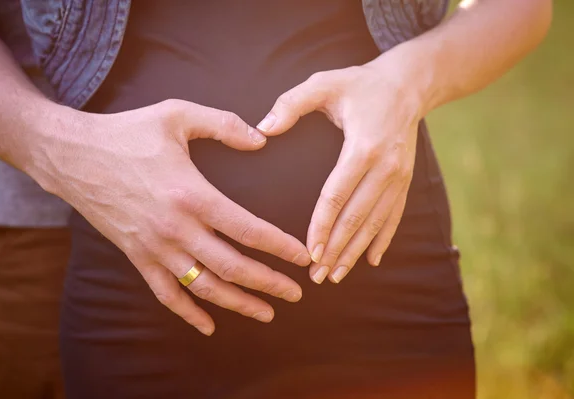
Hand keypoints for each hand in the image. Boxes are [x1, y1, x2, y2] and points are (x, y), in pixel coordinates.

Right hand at [36, 100, 310, 334]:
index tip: (303, 257)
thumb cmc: (126, 133)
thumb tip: (261, 139)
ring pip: (204, 287)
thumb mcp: (176, 115)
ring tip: (266, 312)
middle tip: (296, 294)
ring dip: (238, 303)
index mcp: (192, 195)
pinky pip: (165, 293)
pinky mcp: (137, 256)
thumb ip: (222, 124)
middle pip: (233, 267)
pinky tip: (208, 325)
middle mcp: (176, 229)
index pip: (248, 230)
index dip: (280, 246)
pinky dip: (187, 313)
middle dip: (269, 283)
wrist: (72, 156)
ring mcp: (155, 247)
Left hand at [257, 59, 420, 283]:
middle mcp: (386, 166)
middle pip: (357, 216)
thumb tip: (262, 129)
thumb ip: (291, 103)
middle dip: (336, 249)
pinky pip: (394, 216)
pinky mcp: (405, 181)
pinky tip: (372, 261)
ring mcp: (399, 176)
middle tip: (317, 276)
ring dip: (356, 252)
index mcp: (363, 146)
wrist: (408, 84)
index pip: (337, 195)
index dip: (322, 225)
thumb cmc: (359, 84)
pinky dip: (383, 240)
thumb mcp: (324, 83)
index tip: (310, 251)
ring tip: (336, 275)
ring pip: (376, 222)